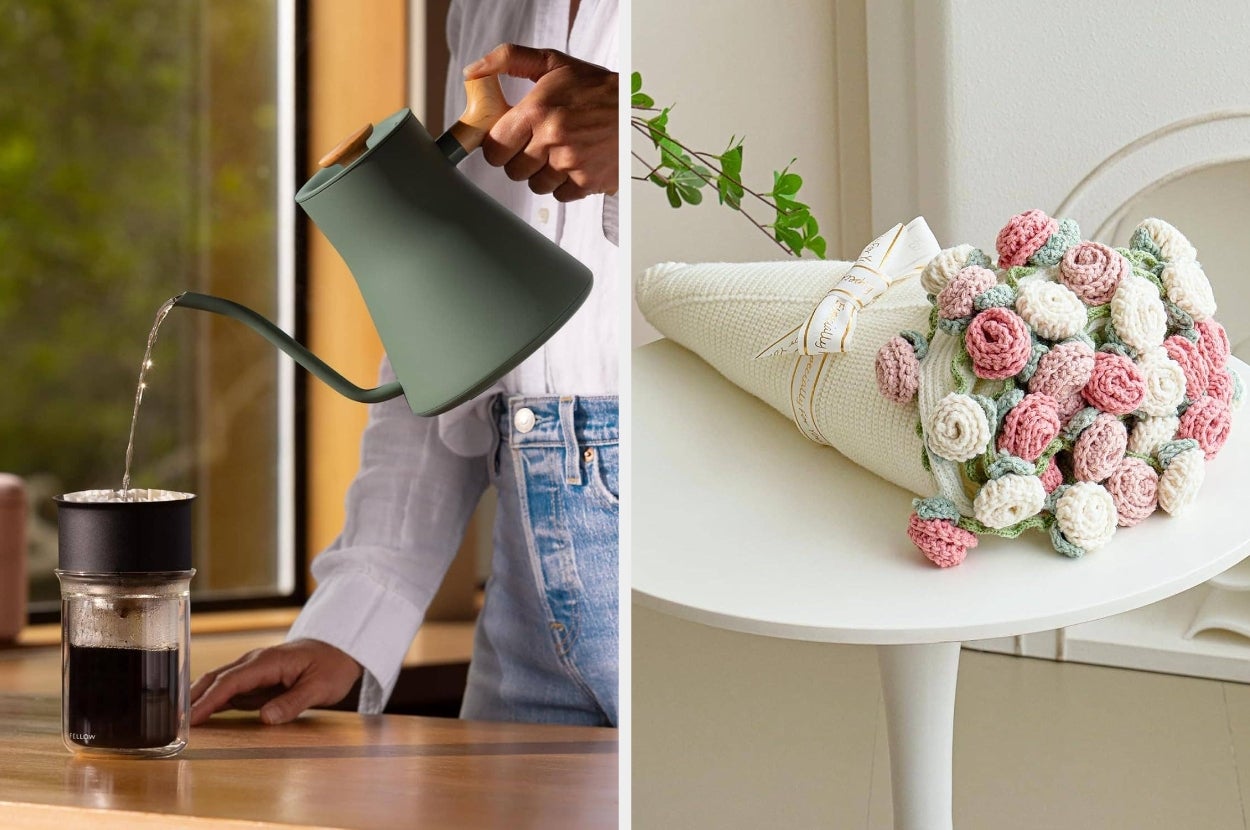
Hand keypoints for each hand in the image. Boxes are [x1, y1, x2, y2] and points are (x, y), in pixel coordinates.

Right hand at [189, 638, 362, 725]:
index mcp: (268, 661)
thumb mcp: (321, 687)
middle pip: (216, 679)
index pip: (231, 681)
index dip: (208, 700)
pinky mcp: (256, 680)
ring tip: (176, 722)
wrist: (341, 650)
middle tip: (171, 723)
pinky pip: (229, 691)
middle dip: (193, 699)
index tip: (190, 718)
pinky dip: (211, 701)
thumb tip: (265, 718)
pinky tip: (198, 716)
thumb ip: (293, 702)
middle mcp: (255, 662)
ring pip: (218, 683)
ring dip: (197, 700)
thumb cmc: (332, 666)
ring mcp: (253, 670)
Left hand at [464, 43, 617, 201]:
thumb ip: (510, 60)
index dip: (498, 144)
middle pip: (512, 170)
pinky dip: (564, 184)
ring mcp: (570, 164)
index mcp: (538, 110)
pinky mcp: (587, 182)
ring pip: (535, 185)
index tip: (507, 138)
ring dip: (542, 173)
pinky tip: (575, 163)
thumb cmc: (596, 87)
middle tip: (536, 143)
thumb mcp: (555, 63)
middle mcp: (552, 139)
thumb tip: (473, 71)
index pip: (494, 146)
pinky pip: (559, 195)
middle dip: (519, 158)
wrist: (639, 109)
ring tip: (559, 151)